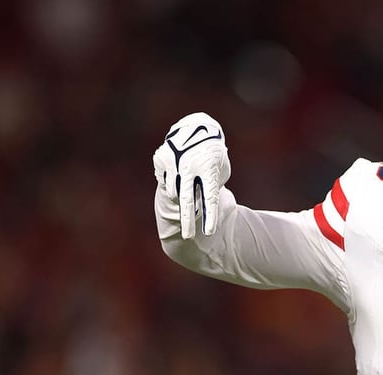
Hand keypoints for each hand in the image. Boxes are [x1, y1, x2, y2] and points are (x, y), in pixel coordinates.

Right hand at [153, 112, 230, 238]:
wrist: (198, 128)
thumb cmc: (214, 156)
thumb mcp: (221, 170)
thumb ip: (212, 188)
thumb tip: (200, 207)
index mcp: (209, 170)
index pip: (210, 198)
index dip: (209, 216)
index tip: (208, 232)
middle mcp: (190, 166)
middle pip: (188, 199)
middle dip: (188, 220)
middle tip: (189, 237)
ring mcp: (174, 161)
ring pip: (175, 191)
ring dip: (182, 194)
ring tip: (190, 184)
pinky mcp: (161, 158)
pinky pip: (165, 181)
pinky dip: (173, 182)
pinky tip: (179, 173)